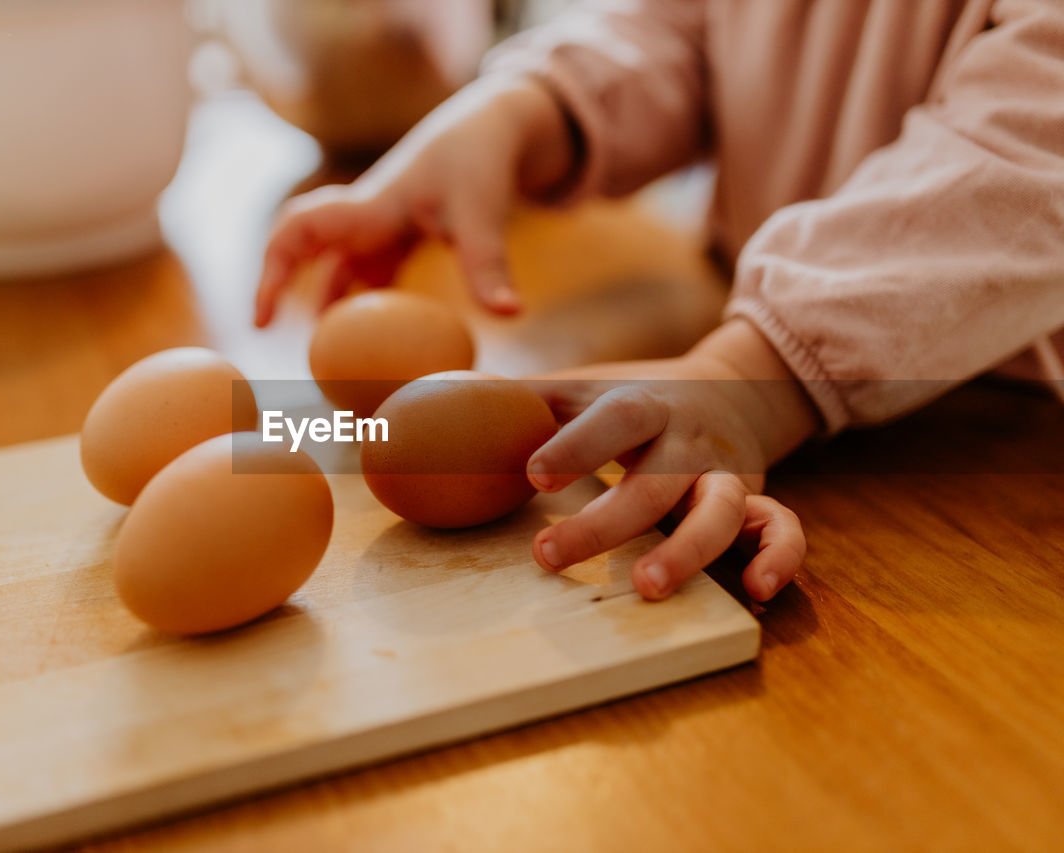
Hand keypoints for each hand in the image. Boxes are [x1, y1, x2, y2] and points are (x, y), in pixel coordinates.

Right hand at [254, 75, 576, 325]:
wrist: (493, 128)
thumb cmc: (480, 163)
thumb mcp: (483, 215)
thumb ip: (489, 266)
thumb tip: (510, 314)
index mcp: (367, 208)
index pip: (298, 231)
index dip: (272, 272)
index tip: (263, 319)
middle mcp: (362, 218)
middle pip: (299, 248)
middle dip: (278, 285)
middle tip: (266, 331)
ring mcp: (377, 228)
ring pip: (334, 269)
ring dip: (323, 305)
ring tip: (321, 356)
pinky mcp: (396, 239)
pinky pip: (366, 277)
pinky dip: (362, 308)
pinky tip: (369, 343)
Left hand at [525, 321, 818, 601]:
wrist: (733, 387)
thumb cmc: (632, 399)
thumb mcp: (580, 388)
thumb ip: (517, 399)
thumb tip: (428, 401)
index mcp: (641, 404)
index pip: (612, 419)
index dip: (576, 446)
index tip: (533, 475)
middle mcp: (687, 441)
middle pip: (654, 481)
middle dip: (606, 522)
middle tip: (549, 556)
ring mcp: (727, 473)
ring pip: (722, 511)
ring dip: (689, 550)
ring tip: (648, 588)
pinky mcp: (757, 500)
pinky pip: (783, 527)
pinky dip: (780, 556)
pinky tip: (756, 592)